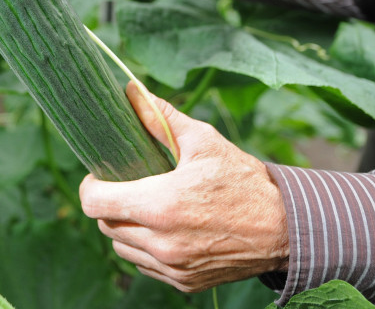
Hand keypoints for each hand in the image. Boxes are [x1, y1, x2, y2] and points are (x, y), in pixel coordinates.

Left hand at [79, 82, 289, 292]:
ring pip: (122, 247)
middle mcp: (162, 242)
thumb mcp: (203, 141)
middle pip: (105, 225)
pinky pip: (144, 265)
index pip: (94, 202)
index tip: (100, 175)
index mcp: (161, 205)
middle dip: (109, 203)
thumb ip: (160, 118)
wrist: (284, 229)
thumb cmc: (243, 180)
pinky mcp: (183, 283)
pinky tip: (164, 228)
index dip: (90, 186)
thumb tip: (131, 90)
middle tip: (127, 186)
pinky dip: (145, 248)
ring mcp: (172, 267)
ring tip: (146, 207)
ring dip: (125, 227)